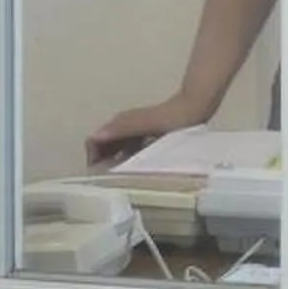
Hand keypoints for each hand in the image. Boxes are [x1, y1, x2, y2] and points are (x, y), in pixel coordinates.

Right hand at [86, 92, 206, 168]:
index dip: (93, 159)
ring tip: (124, 180)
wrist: (195, 106)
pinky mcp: (144, 134)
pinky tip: (136, 170)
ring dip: (114, 163)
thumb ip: (123, 129)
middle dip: (102, 163)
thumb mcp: (146, 124)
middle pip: (102, 147)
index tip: (101, 176)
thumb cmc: (172, 117)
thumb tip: (95, 137)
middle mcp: (122, 125)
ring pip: (115, 150)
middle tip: (113, 182)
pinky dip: (127, 160)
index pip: (93, 142)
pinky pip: (128, 149)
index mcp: (119, 123)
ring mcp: (133, 130)